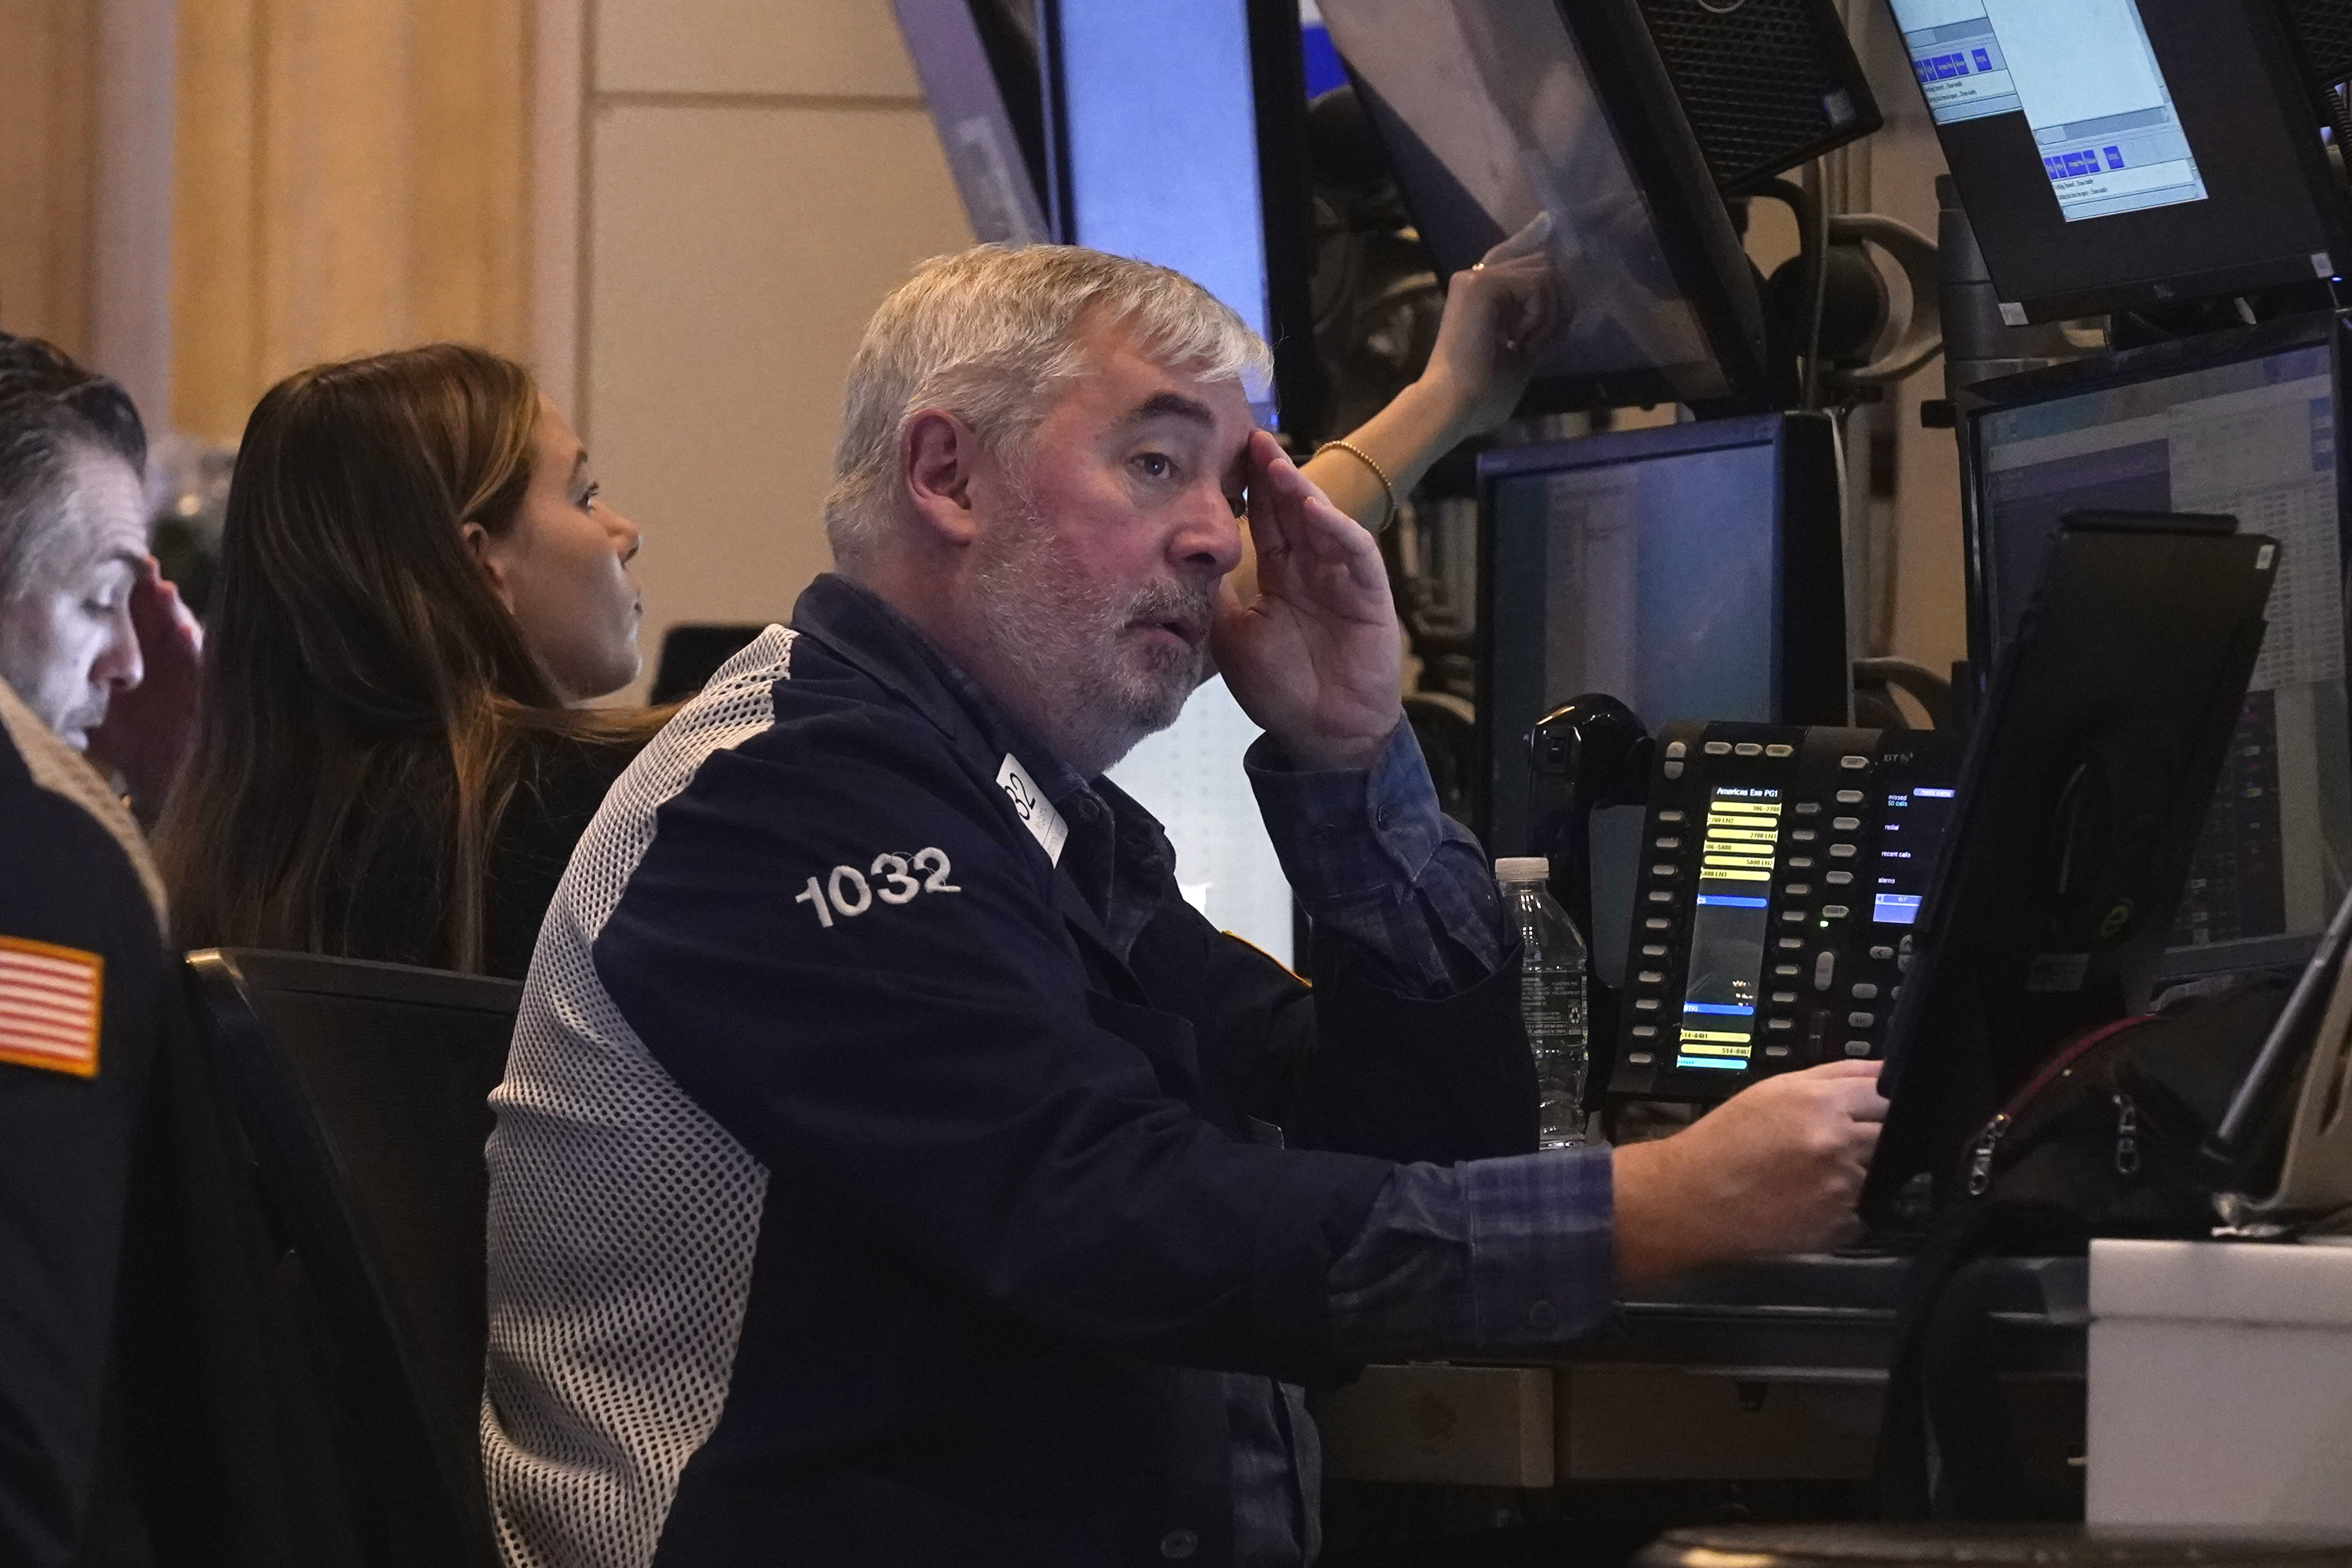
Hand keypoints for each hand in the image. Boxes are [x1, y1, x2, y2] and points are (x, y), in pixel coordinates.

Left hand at [84, 557, 203, 825]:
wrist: (163, 779)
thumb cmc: (126, 743)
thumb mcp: (90, 712)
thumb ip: (74, 693)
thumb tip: (33, 678)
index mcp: (135, 654)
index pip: (128, 615)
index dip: (119, 591)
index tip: (103, 565)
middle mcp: (163, 656)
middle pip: (157, 614)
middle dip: (148, 588)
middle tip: (139, 562)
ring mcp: (187, 670)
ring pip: (181, 631)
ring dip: (173, 610)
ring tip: (162, 588)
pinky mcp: (206, 690)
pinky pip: (202, 665)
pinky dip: (193, 648)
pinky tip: (184, 633)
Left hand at [1212, 431, 1403, 771]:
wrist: (1321, 735)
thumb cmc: (1279, 690)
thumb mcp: (1230, 636)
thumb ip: (1213, 597)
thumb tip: (1177, 559)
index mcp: (1281, 575)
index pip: (1264, 519)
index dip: (1248, 486)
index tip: (1225, 453)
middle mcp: (1312, 569)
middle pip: (1292, 509)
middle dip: (1273, 473)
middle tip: (1251, 436)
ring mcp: (1343, 579)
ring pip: (1323, 522)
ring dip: (1302, 492)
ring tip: (1276, 464)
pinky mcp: (1370, 596)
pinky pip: (1356, 553)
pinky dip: (1338, 529)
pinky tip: (1315, 510)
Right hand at [1413, 213, 1567, 444]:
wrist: (1452, 406)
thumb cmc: (1482, 394)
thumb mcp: (1521, 354)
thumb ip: (1537, 326)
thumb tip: (1564, 310)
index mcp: (1483, 294)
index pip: (1535, 271)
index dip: (1555, 300)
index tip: (1550, 338)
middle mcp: (1477, 278)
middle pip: (1545, 264)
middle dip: (1559, 303)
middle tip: (1544, 342)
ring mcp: (1477, 278)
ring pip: (1546, 273)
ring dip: (1550, 314)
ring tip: (1527, 345)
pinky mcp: (1482, 284)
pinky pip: (1537, 284)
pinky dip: (1541, 316)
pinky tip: (1518, 341)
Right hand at [1611, 1059, 1886, 1282]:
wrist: (1692, 1199)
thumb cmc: (1726, 1141)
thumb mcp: (1775, 1088)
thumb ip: (1838, 1074)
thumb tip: (1886, 1070)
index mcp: (1821, 1103)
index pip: (1888, 1095)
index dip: (1882, 1103)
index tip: (1871, 1111)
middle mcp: (1838, 1145)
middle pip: (1893, 1136)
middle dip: (1874, 1137)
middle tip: (1841, 1143)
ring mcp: (1842, 1189)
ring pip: (1883, 1174)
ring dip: (1863, 1172)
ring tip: (1819, 1173)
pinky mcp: (1840, 1227)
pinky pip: (1867, 1211)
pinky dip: (1850, 1205)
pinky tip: (1815, 1198)